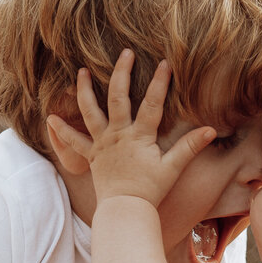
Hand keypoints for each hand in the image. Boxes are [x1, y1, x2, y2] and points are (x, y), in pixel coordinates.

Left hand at [47, 48, 215, 207]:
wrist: (125, 210)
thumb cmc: (150, 190)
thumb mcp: (173, 168)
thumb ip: (190, 147)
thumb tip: (211, 130)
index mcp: (139, 136)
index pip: (152, 103)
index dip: (160, 83)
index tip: (165, 63)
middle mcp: (118, 134)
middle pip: (118, 97)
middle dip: (122, 72)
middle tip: (125, 53)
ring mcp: (102, 143)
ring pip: (90, 112)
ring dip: (85, 90)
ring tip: (81, 72)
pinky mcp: (91, 155)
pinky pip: (73, 142)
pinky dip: (61, 131)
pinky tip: (50, 118)